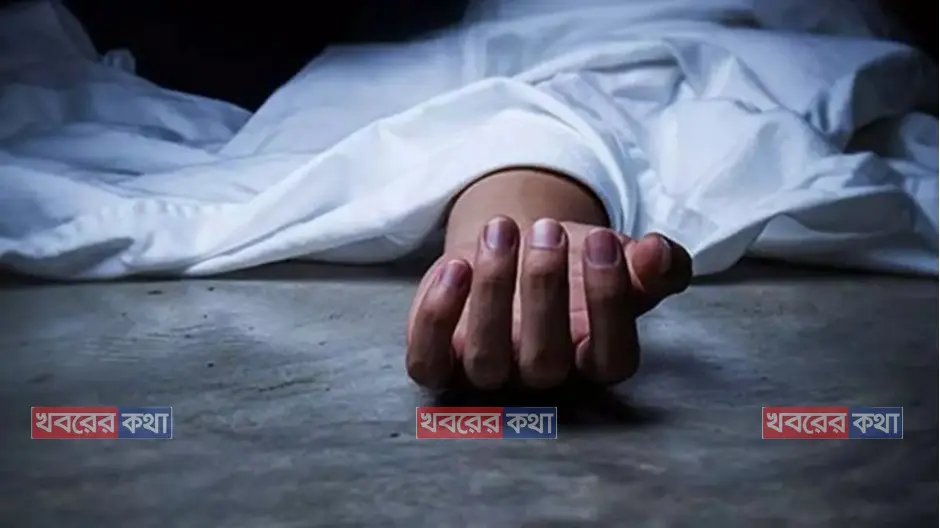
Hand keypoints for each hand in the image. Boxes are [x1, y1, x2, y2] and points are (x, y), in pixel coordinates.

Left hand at [406, 216, 691, 389]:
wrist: (515, 248)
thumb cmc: (575, 263)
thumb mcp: (620, 257)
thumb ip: (655, 263)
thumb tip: (659, 252)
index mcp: (593, 358)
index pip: (612, 359)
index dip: (610, 303)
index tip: (605, 241)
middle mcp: (541, 375)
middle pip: (545, 361)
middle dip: (545, 290)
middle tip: (547, 231)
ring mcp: (488, 372)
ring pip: (486, 361)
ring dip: (492, 293)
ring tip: (501, 230)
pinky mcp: (441, 359)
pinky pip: (428, 362)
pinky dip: (435, 319)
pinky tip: (455, 266)